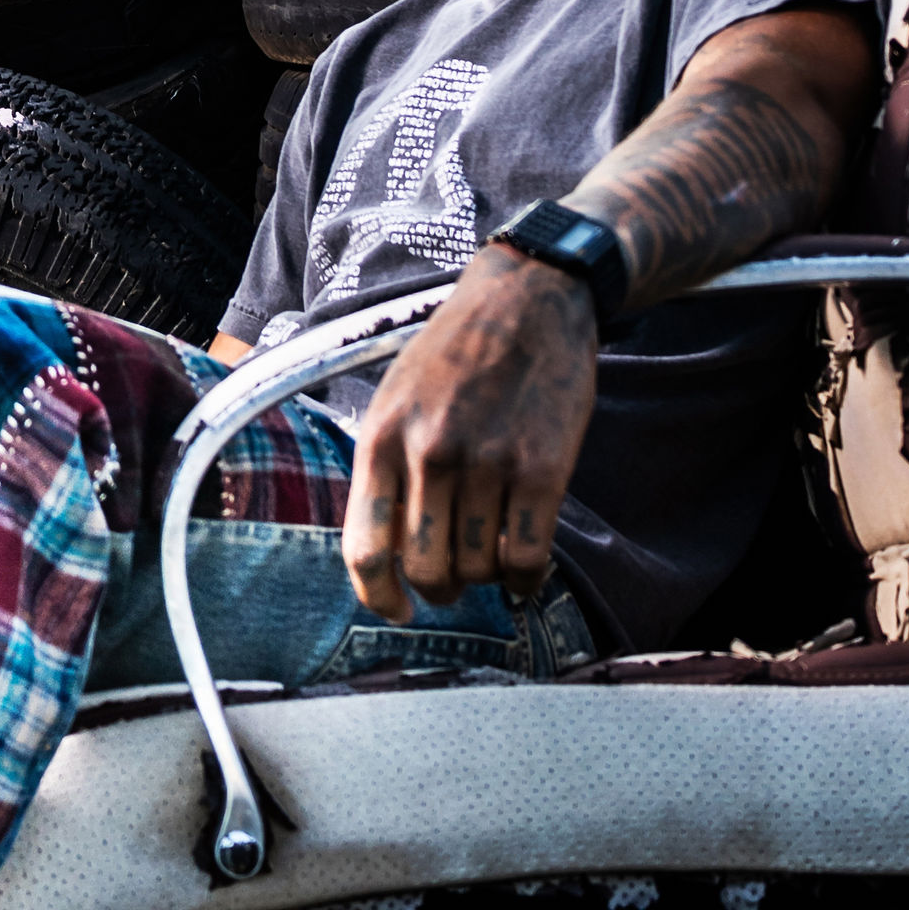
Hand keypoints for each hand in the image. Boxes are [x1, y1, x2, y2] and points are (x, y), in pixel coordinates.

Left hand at [340, 245, 598, 622]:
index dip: (379, 596)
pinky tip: (525, 575)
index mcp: (382, 437)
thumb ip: (385, 465)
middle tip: (453, 582)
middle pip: (426, 569)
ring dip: (485, 579)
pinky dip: (526, 580)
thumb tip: (383, 550)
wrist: (530, 298)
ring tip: (491, 561)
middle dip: (439, 590)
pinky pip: (528, 556)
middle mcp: (430, 454)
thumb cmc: (457, 351)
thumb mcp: (395, 396)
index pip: (365, 548)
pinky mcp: (543, 468)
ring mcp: (488, 462)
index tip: (396, 611)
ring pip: (478, 568)